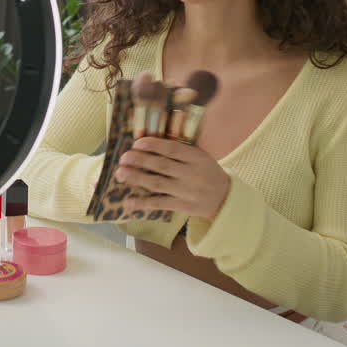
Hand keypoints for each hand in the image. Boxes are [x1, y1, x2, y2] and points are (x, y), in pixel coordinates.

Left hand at [114, 137, 230, 219]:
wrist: (225, 198)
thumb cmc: (207, 172)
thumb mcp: (201, 156)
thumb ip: (181, 150)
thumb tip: (151, 140)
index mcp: (196, 157)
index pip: (173, 149)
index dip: (154, 145)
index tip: (137, 142)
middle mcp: (192, 174)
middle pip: (162, 166)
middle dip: (140, 160)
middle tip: (123, 157)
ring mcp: (187, 191)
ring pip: (158, 184)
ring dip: (137, 178)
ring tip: (120, 173)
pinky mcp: (183, 206)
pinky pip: (160, 204)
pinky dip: (143, 203)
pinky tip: (128, 202)